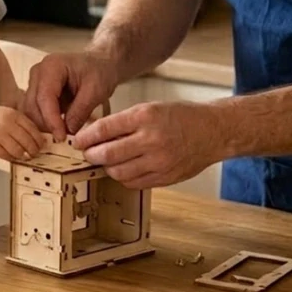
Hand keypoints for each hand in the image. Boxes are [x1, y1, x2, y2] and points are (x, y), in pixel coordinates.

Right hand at [0, 104, 44, 161]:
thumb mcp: (5, 113)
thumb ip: (19, 122)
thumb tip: (36, 138)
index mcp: (12, 114)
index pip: (32, 129)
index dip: (39, 139)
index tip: (42, 145)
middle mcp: (7, 123)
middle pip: (28, 141)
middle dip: (34, 150)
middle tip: (35, 153)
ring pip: (19, 151)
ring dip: (24, 156)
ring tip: (25, 156)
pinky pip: (7, 156)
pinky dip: (12, 158)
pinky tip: (13, 157)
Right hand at [23, 52, 117, 139]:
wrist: (99, 64)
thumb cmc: (99, 72)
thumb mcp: (96, 91)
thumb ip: (80, 111)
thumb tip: (67, 131)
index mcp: (52, 66)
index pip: (45, 97)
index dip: (51, 119)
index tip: (61, 137)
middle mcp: (37, 72)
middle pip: (32, 104)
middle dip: (45, 125)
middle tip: (62, 140)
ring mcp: (34, 82)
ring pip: (30, 110)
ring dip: (42, 125)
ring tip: (61, 135)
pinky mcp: (36, 92)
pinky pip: (34, 111)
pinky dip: (43, 122)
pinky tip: (57, 130)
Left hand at [73, 100, 223, 188]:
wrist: (213, 131)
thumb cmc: (180, 116)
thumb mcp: (149, 108)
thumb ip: (123, 122)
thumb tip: (93, 135)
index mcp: (145, 117)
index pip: (104, 129)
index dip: (86, 137)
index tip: (78, 141)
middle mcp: (152, 139)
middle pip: (107, 154)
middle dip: (91, 155)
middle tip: (88, 152)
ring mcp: (160, 161)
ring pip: (118, 172)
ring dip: (107, 167)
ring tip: (106, 160)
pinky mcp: (166, 177)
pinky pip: (133, 183)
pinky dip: (123, 177)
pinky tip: (124, 168)